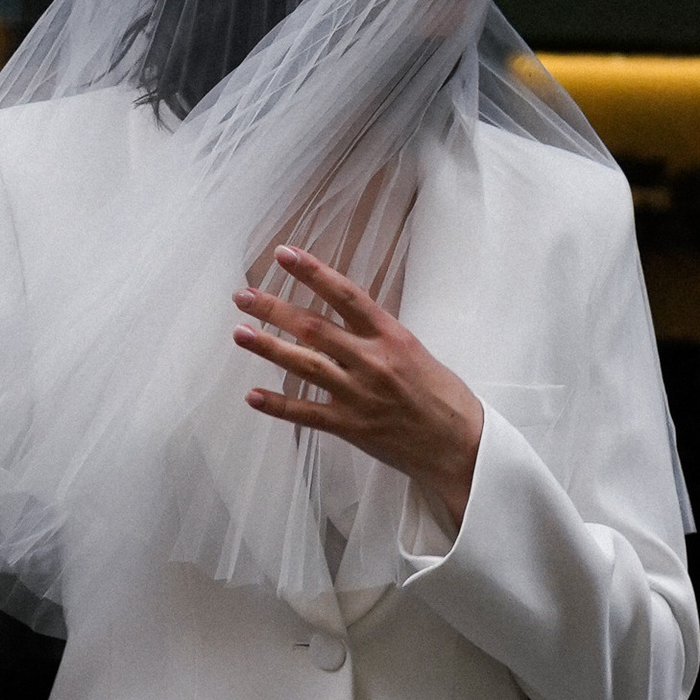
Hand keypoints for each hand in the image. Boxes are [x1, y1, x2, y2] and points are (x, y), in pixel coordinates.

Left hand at [231, 246, 484, 538]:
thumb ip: (377, 334)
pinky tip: (253, 396)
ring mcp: (358, 395)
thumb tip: (342, 316)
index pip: (345, 295)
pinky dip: (278, 405)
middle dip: (274, 309)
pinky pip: (307, 413)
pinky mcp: (351, 427)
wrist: (459, 445)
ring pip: (304, 365)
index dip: (312, 272)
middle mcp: (372, 360)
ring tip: (239, 332)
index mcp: (391, 335)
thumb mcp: (414, 350)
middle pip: (314, 328)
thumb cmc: (442, 395)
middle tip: (243, 295)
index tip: (284, 255)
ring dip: (268, 348)